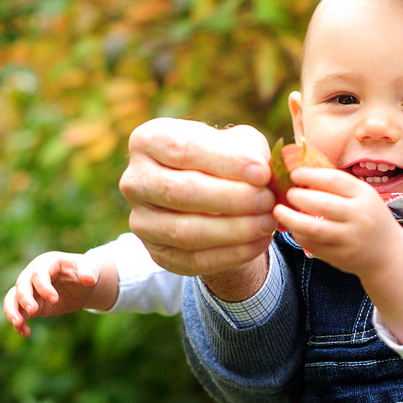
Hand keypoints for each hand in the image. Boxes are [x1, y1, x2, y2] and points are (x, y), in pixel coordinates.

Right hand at [4, 252, 118, 336]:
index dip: (44, 287)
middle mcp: (33, 274)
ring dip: (12, 311)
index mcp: (47, 262)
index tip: (55, 300)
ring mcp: (30, 290)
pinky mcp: (31, 304)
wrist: (82, 284)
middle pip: (21, 285)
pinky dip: (19, 323)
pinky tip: (25, 333)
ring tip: (18, 324)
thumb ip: (89, 271)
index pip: (39, 273)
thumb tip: (89, 279)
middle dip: (25, 298)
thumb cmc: (85, 271)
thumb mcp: (91, 268)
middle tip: (33, 312)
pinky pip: (18, 312)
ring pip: (12, 298)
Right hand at [119, 119, 276, 278]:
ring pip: (184, 231)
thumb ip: (249, 152)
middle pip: (179, 192)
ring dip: (234, 230)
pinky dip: (232, 254)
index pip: (183, 150)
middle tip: (267, 201)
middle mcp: (134, 181)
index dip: (226, 163)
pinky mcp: (157, 253)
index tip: (262, 173)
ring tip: (267, 221)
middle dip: (231, 199)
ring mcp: (141, 221)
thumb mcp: (238, 144)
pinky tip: (258, 242)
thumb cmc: (225, 161)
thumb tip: (260, 173)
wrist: (212, 197)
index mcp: (148, 141)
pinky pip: (194, 260)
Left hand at [273, 167, 402, 276]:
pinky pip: (313, 245)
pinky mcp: (341, 256)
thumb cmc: (369, 218)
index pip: (334, 179)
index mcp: (365, 195)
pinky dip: (299, 235)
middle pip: (322, 203)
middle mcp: (360, 216)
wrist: (388, 254)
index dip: (310, 174)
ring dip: (292, 219)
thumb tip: (302, 171)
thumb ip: (338, 186)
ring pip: (314, 228)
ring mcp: (350, 238)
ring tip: (279, 211)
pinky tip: (293, 228)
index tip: (294, 174)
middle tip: (287, 194)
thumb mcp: (363, 197)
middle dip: (299, 197)